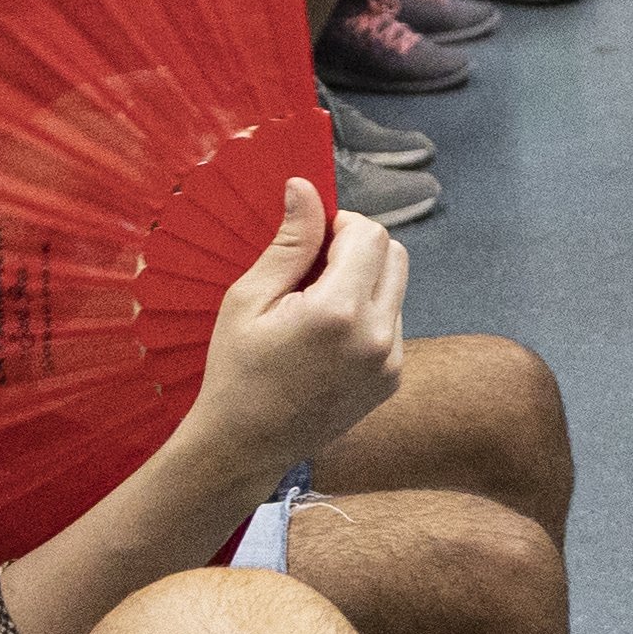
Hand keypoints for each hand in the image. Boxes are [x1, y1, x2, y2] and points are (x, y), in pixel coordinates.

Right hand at [182, 180, 407, 488]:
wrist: (244, 446)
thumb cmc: (235, 371)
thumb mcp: (249, 299)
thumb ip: (289, 242)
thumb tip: (305, 187)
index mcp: (339, 312)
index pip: (370, 235)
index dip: (341, 225)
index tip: (310, 242)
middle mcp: (377, 337)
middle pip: (394, 255)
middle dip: (358, 248)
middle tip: (312, 269)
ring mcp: (391, 362)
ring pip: (397, 287)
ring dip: (365, 281)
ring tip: (316, 308)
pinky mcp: (393, 379)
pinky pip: (393, 322)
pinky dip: (368, 314)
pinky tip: (327, 337)